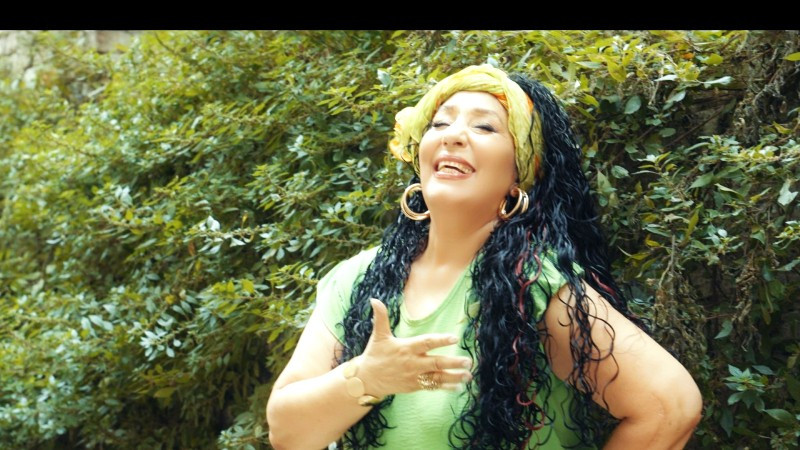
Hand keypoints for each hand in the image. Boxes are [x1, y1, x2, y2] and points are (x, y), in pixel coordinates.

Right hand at [355, 298, 472, 397]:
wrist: (366, 380)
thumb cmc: (374, 355)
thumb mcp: (378, 336)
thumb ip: (380, 317)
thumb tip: (374, 299)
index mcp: (406, 348)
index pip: (426, 343)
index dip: (440, 340)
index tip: (455, 338)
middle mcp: (412, 363)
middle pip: (436, 363)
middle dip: (453, 363)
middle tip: (468, 361)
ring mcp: (414, 376)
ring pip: (437, 377)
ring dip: (453, 377)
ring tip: (468, 375)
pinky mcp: (415, 386)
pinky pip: (433, 387)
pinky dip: (446, 387)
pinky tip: (459, 386)